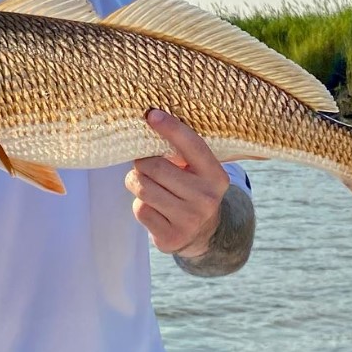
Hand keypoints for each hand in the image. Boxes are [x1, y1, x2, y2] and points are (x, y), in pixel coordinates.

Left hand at [125, 109, 229, 256]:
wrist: (203, 234)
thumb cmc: (192, 190)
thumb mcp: (198, 171)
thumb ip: (182, 152)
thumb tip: (151, 121)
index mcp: (216, 176)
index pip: (192, 145)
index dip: (171, 128)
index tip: (152, 115)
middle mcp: (206, 198)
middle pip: (155, 167)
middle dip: (142, 163)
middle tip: (143, 164)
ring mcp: (189, 220)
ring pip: (143, 189)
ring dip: (136, 182)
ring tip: (145, 183)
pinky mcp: (171, 237)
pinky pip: (141, 210)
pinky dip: (140, 205)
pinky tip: (152, 206)